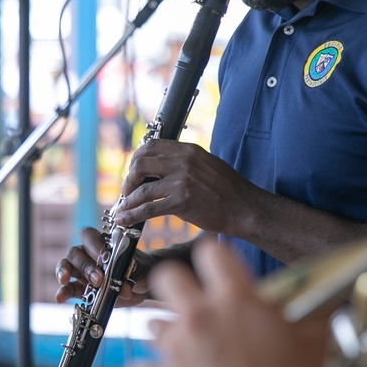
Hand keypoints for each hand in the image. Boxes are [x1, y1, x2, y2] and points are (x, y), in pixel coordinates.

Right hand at [54, 226, 153, 305]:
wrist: (141, 284)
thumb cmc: (138, 268)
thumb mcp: (138, 268)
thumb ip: (129, 274)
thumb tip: (123, 288)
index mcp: (102, 243)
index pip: (89, 236)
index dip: (94, 245)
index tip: (104, 257)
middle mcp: (88, 254)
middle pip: (76, 253)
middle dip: (86, 266)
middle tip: (99, 280)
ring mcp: (81, 272)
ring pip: (66, 266)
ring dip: (64, 272)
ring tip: (64, 279)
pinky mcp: (80, 289)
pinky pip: (67, 288)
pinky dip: (62, 292)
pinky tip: (59, 297)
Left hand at [115, 140, 259, 232]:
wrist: (245, 208)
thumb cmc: (228, 190)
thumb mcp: (207, 165)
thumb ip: (186, 162)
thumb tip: (162, 167)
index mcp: (189, 150)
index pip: (152, 146)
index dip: (137, 158)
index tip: (133, 172)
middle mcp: (183, 162)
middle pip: (141, 163)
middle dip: (129, 179)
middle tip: (127, 191)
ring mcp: (182, 181)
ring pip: (141, 189)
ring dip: (127, 201)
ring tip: (121, 210)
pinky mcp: (181, 202)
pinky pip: (148, 208)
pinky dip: (131, 215)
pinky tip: (124, 220)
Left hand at [128, 241, 326, 366]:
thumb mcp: (312, 341)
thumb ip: (312, 310)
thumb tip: (327, 296)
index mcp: (236, 299)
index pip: (211, 252)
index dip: (215, 257)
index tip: (218, 268)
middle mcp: (201, 315)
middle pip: (167, 276)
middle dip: (176, 284)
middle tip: (190, 298)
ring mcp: (179, 347)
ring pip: (153, 323)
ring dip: (166, 331)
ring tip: (184, 342)